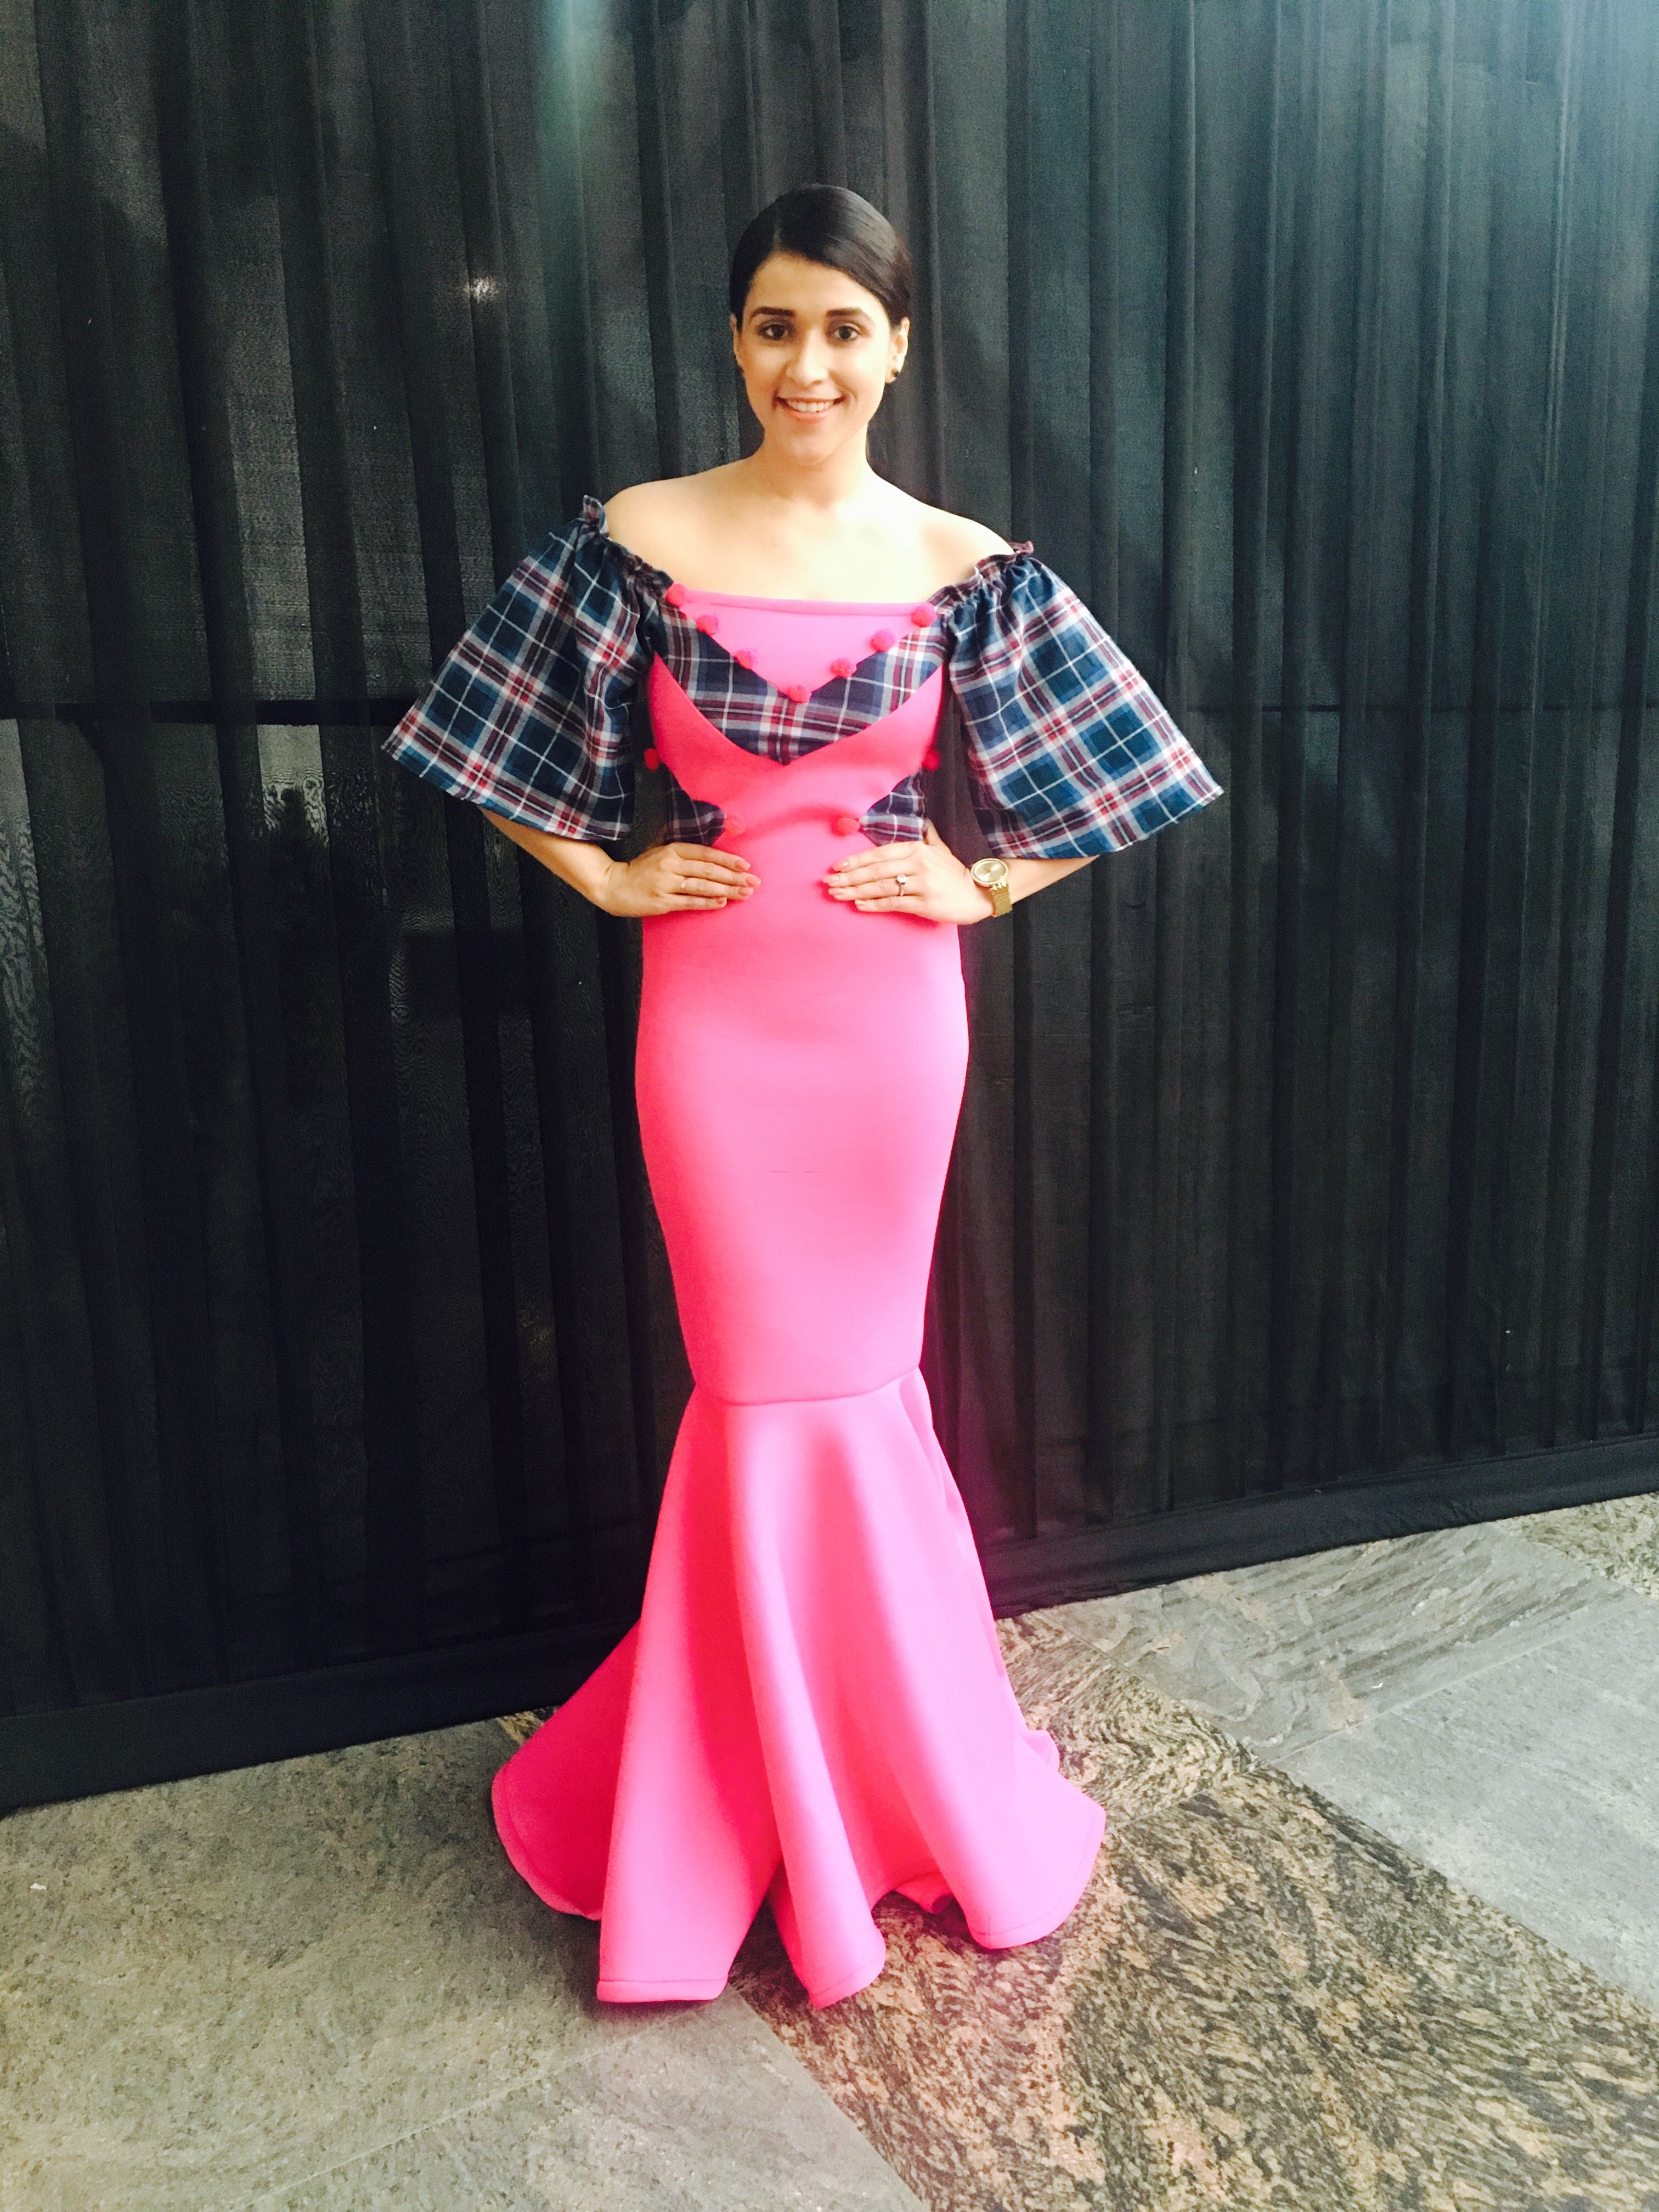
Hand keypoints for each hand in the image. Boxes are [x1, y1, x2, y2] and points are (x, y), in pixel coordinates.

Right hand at [602, 841, 756, 914]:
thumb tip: (716, 861)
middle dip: (734, 876)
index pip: (706, 854)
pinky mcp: (662, 902)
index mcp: (672, 850)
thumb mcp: (662, 854)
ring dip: (726, 890)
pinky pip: (689, 902)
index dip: (727, 859)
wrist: (613, 885)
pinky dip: (707, 902)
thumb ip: (686, 856)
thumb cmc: (641, 870)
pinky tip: (722, 902)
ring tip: (745, 893)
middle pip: (708, 870)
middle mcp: (670, 865)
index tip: (746, 865)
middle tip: (754, 882)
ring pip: (702, 886)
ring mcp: (666, 884)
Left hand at [822, 818, 991, 921]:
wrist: (977, 894)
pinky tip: (859, 905)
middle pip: (876, 871)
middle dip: (849, 877)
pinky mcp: (924, 903)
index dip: (856, 860)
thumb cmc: (955, 873)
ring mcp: (921, 884)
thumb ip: (928, 836)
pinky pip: (893, 903)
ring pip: (881, 887)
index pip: (880, 854)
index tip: (837, 866)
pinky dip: (874, 904)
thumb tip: (924, 823)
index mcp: (917, 849)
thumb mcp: (941, 849)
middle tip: (829, 883)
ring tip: (837, 895)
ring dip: (856, 891)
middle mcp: (917, 864)